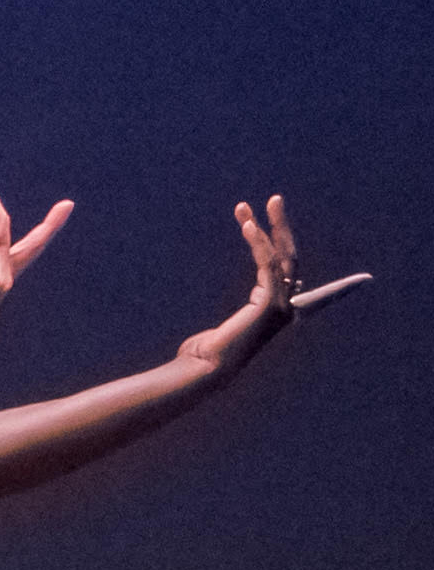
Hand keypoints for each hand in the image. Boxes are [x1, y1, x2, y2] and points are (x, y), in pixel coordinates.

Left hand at [172, 193, 369, 379]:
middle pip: (291, 258)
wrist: (204, 369)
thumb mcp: (235, 327)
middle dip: (281, 227)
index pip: (319, 297)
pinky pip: (267, 264)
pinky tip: (246, 224)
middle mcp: (287, 310)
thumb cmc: (208, 354)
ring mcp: (280, 307)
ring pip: (280, 256)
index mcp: (284, 315)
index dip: (341, 289)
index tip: (365, 281)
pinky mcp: (268, 304)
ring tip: (248, 205)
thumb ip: (253, 310)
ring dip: (264, 226)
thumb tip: (259, 302)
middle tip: (274, 199)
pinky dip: (257, 242)